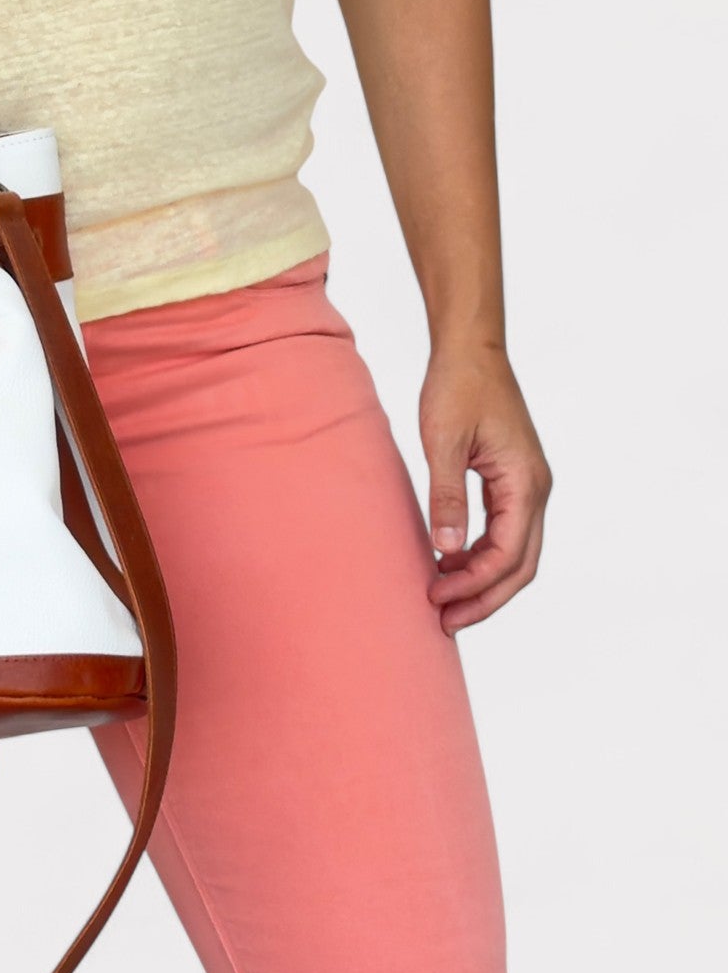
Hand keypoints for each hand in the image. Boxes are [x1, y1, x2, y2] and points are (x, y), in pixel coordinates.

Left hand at [419, 344, 550, 633]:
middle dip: (485, 598)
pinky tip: (450, 565)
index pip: (507, 554)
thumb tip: (446, 551)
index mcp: (525, 483)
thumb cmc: (457, 387)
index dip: (474, 585)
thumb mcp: (443, 442)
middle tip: (444, 622)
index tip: (437, 599)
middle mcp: (536, 489)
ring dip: (484, 580)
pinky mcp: (512, 480)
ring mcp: (527, 485)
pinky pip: (505, 531)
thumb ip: (446, 496)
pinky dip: (482, 555)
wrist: (470, 350)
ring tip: (444, 601)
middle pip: (520, 565)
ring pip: (516, 552)